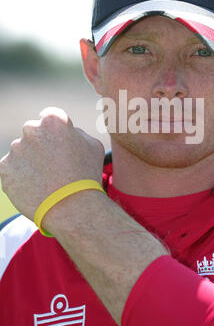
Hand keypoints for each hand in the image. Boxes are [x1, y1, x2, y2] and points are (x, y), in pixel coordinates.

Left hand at [0, 107, 104, 221]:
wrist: (72, 208)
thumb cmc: (87, 175)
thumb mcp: (93, 146)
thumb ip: (77, 132)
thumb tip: (68, 131)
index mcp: (53, 120)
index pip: (49, 117)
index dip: (55, 131)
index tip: (60, 144)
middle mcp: (31, 130)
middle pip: (32, 133)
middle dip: (40, 144)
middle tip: (53, 165)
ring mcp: (16, 149)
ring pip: (21, 152)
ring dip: (29, 161)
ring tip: (46, 180)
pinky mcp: (4, 168)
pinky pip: (11, 169)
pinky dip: (20, 176)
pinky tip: (35, 187)